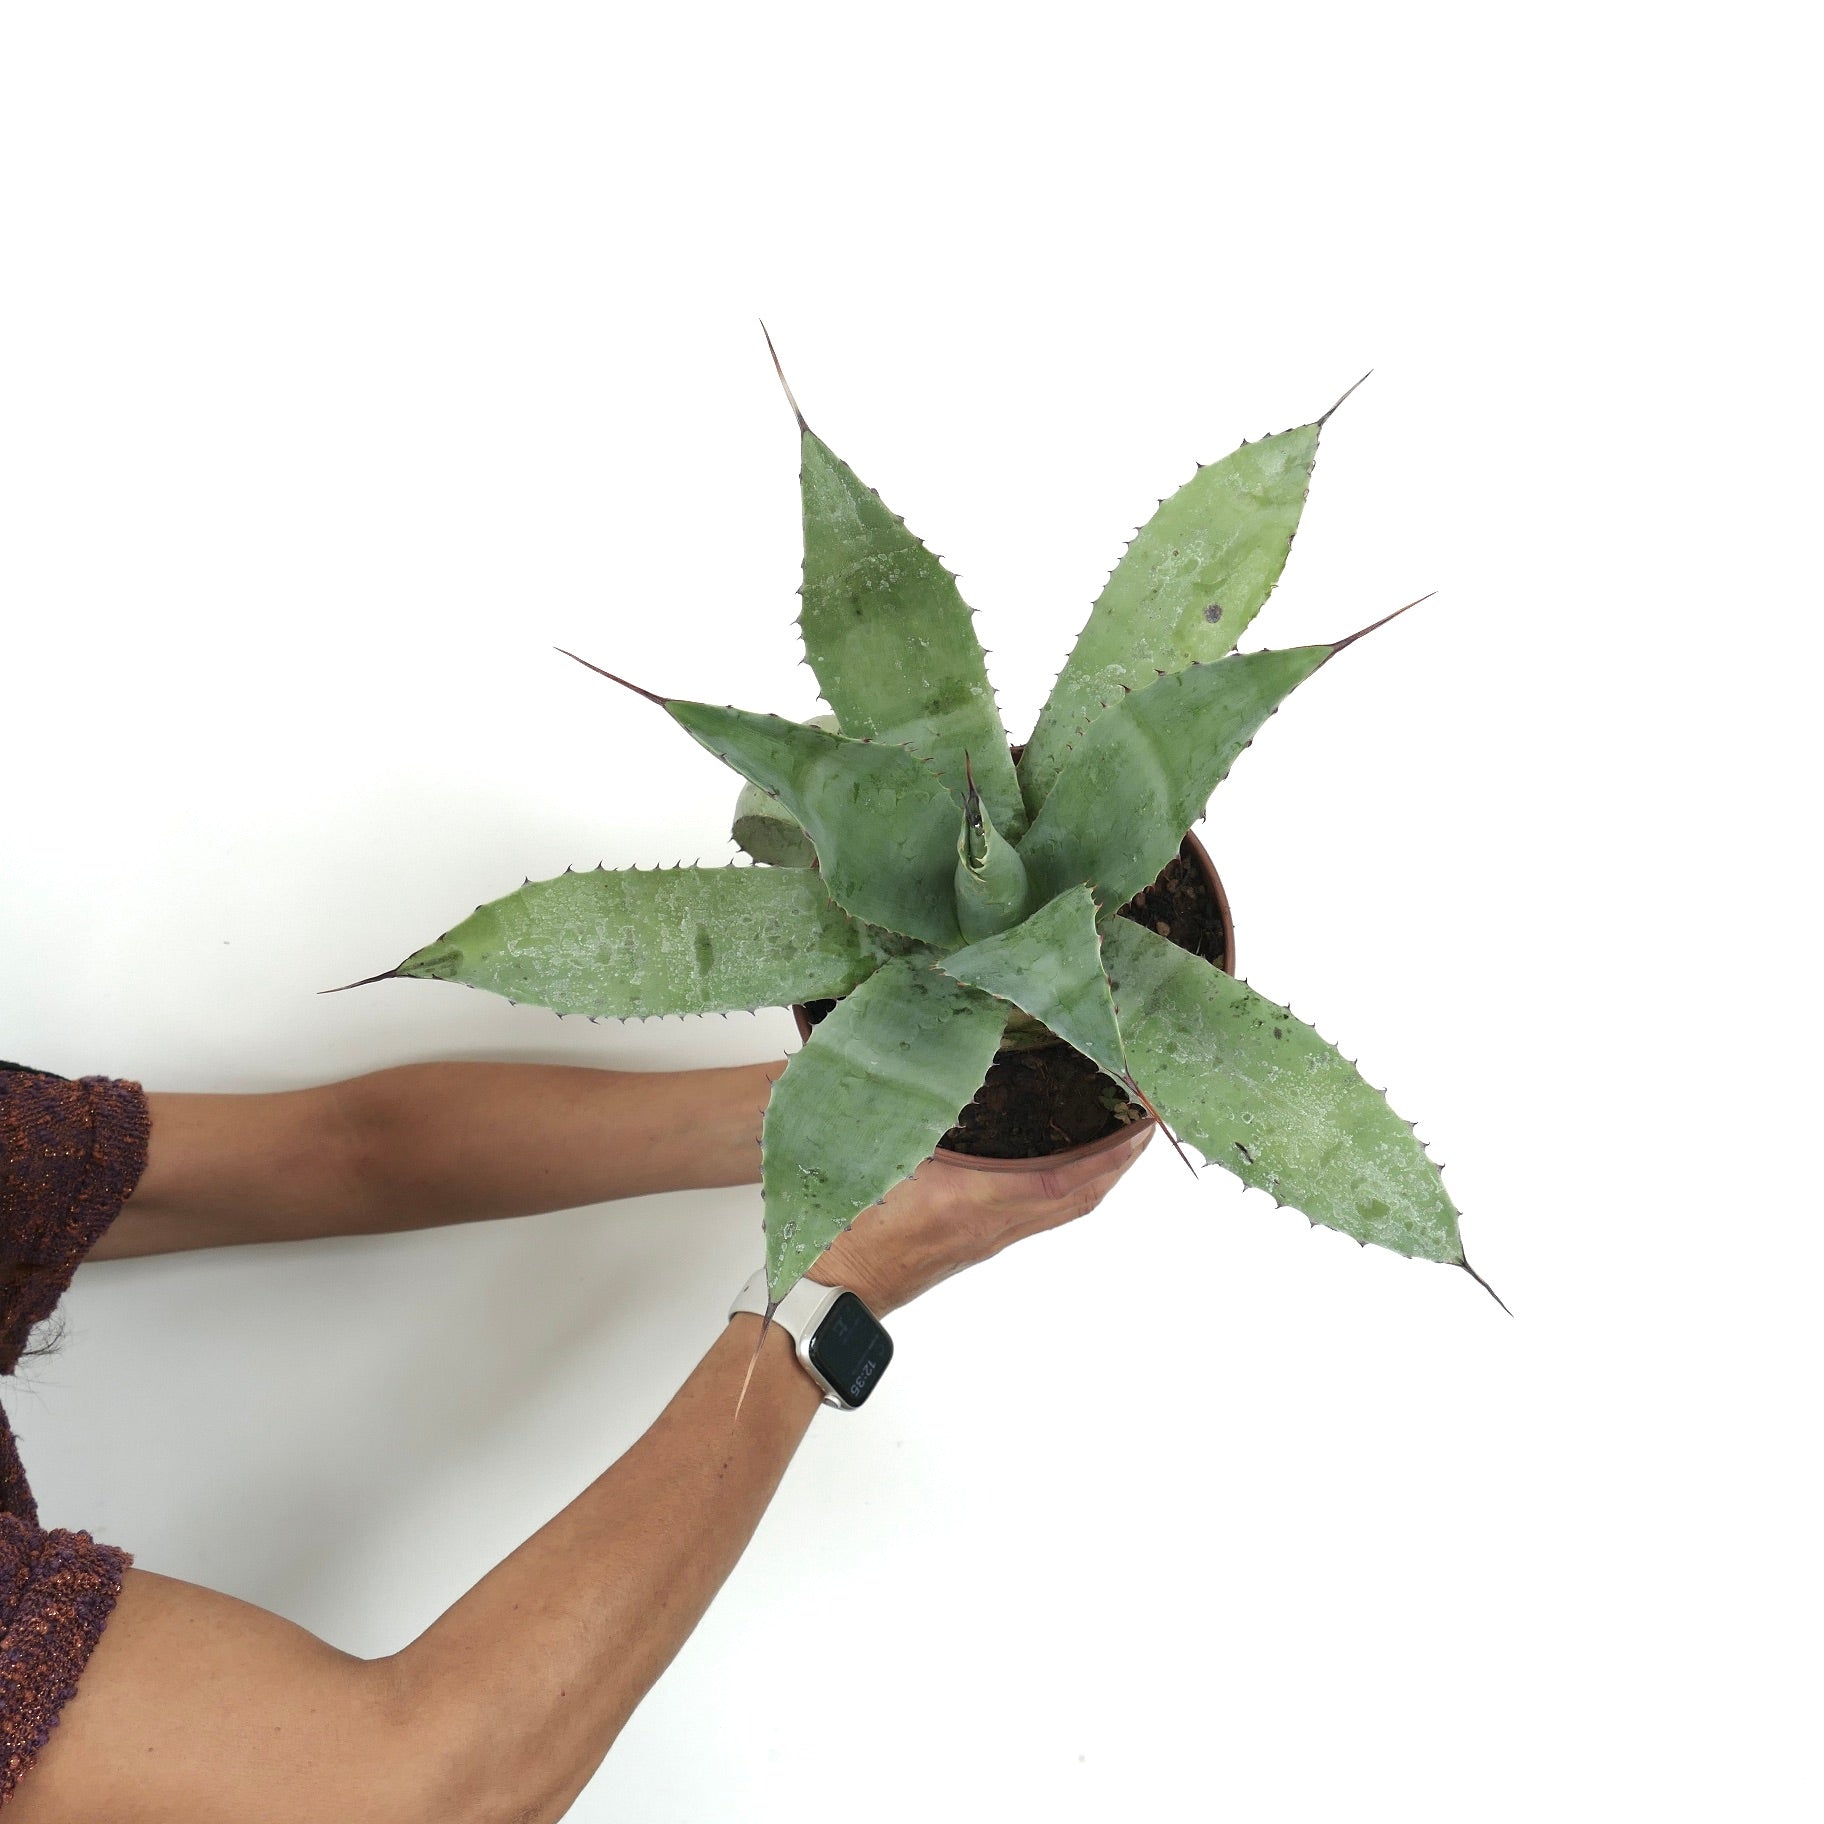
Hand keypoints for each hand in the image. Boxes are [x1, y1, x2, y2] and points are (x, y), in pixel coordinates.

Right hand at [805, 1125, 1152, 1315]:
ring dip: (1101, 1173)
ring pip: (1065, 1207)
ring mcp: (989, 1236)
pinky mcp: (977, 1240)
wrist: (830, 1295)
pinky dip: (1070, 1185)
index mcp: (978, 1200)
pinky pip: (1043, 1213)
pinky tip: (1065, 1163)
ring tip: (1120, 1136)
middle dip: (1122, 1158)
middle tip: (1147, 1118)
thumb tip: (903, 1067)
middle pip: (1082, 1195)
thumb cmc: (847, 1232)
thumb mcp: (874, 1156)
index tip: (1143, 1120)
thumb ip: (902, 1112)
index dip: (1112, 1151)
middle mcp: (995, 1223)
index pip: (1067, 1176)